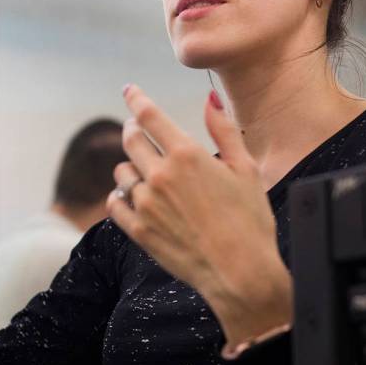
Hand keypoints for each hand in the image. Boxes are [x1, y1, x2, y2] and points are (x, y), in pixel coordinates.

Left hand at [106, 85, 291, 346]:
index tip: (128, 90)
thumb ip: (223, 131)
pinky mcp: (139, 231)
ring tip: (145, 171)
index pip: (149, 115)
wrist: (241, 274)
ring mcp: (146, 204)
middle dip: (133, 130)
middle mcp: (160, 175)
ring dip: (130, 165)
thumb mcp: (245, 169)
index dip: (136, 98)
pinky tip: (133, 197)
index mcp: (186, 154)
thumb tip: (210, 101)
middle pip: (131, 140)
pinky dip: (121, 196)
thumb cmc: (250, 220)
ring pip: (122, 172)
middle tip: (138, 130)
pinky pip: (115, 203)